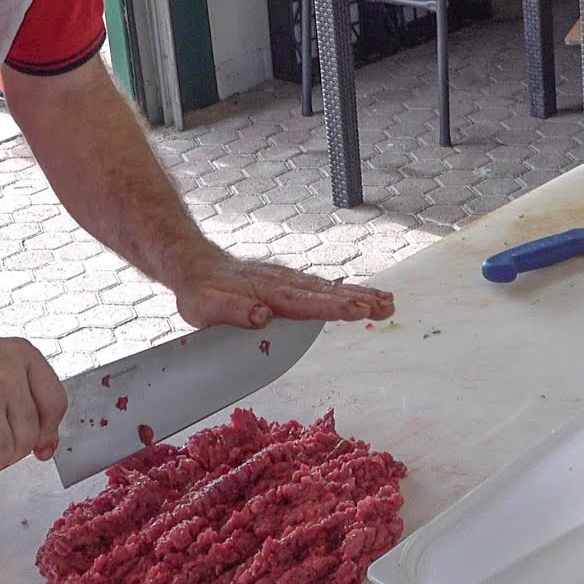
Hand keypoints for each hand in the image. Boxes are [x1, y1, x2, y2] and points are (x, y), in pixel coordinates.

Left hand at [172, 251, 394, 328]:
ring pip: (328, 288)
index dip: (331, 307)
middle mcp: (282, 283)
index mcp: (266, 292)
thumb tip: (261, 317)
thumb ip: (232, 311)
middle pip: (325, 292)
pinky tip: (364, 297)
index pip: (303, 302)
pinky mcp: (288, 282)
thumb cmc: (200, 292)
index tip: (357, 310)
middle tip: (386, 306)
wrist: (195, 265)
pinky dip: (345, 292)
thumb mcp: (205, 306)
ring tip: (388, 303)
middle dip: (357, 299)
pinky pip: (321, 288)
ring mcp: (287, 280)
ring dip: (359, 295)